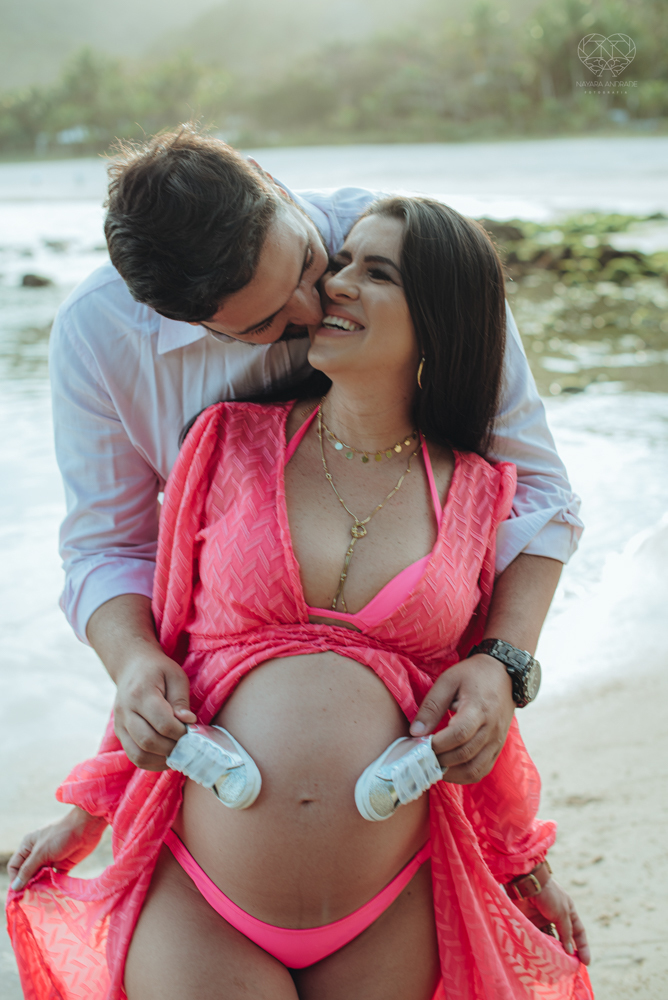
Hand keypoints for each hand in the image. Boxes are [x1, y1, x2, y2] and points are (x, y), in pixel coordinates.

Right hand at [7, 807, 106, 891]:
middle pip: (27, 874)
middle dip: (28, 885)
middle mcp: (37, 854)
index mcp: (28, 847)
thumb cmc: (61, 835)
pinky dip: (53, 886)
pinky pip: (54, 879)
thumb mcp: (41, 852)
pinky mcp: (63, 865)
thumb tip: (14, 887)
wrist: (86, 827)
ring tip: (42, 897)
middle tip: (31, 898)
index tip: (19, 893)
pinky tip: (53, 893)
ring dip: (41, 887)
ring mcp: (50, 860)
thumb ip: (28, 870)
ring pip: (40, 878)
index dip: (15, 879)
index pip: (15, 866)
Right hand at [113, 648, 196, 770]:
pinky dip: (151, 762)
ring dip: (161, 759)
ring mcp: (120, 724)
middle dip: (172, 748)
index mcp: (140, 693)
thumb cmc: (157, 669)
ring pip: (138, 754)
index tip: (192, 731)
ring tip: (178, 753)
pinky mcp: (120, 733)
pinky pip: (134, 756)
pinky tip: (166, 756)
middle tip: (187, 745)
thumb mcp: (175, 676)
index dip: (180, 732)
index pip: (162, 723)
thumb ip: (181, 700)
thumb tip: (188, 722)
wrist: (131, 666)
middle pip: (148, 741)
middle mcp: (126, 711)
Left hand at [410, 654, 514, 782]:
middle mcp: (491, 728)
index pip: (459, 734)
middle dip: (439, 759)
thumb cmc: (472, 675)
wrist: (504, 674)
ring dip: (451, 773)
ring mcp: (497, 741)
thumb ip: (432, 706)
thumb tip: (416, 732)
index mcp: (478, 708)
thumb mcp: (448, 681)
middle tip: (422, 757)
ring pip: (474, 769)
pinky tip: (449, 769)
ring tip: (433, 765)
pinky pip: (482, 770)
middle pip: (464, 754)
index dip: (438, 743)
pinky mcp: (498, 748)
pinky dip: (464, 775)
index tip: (421, 743)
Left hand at [512, 877, 590, 965]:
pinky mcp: (531, 923)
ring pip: (551, 940)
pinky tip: (543, 957)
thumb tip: (569, 951)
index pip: (579, 932)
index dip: (583, 947)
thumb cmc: (548, 894)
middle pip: (565, 939)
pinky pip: (538, 938)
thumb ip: (566, 931)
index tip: (586, 963)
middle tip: (571, 969)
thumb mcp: (562, 912)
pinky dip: (541, 947)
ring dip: (554, 952)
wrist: (526, 883)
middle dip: (568, 953)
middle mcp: (557, 917)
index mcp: (568, 911)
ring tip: (557, 966)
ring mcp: (543, 920)